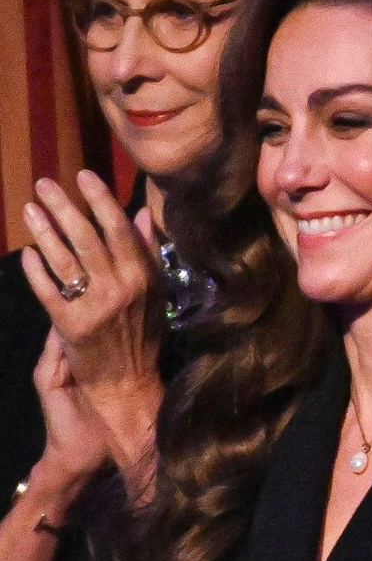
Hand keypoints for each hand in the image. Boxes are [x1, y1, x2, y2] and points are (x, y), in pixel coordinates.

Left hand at [21, 172, 165, 473]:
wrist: (127, 384)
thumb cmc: (142, 335)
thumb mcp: (155, 291)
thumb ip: (147, 252)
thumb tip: (141, 215)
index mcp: (144, 277)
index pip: (119, 230)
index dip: (100, 200)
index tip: (83, 175)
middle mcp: (121, 289)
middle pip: (87, 238)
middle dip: (64, 207)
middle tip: (45, 184)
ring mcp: (95, 307)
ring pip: (65, 260)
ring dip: (44, 231)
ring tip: (30, 209)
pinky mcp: (70, 326)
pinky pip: (48, 290)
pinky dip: (36, 270)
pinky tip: (27, 253)